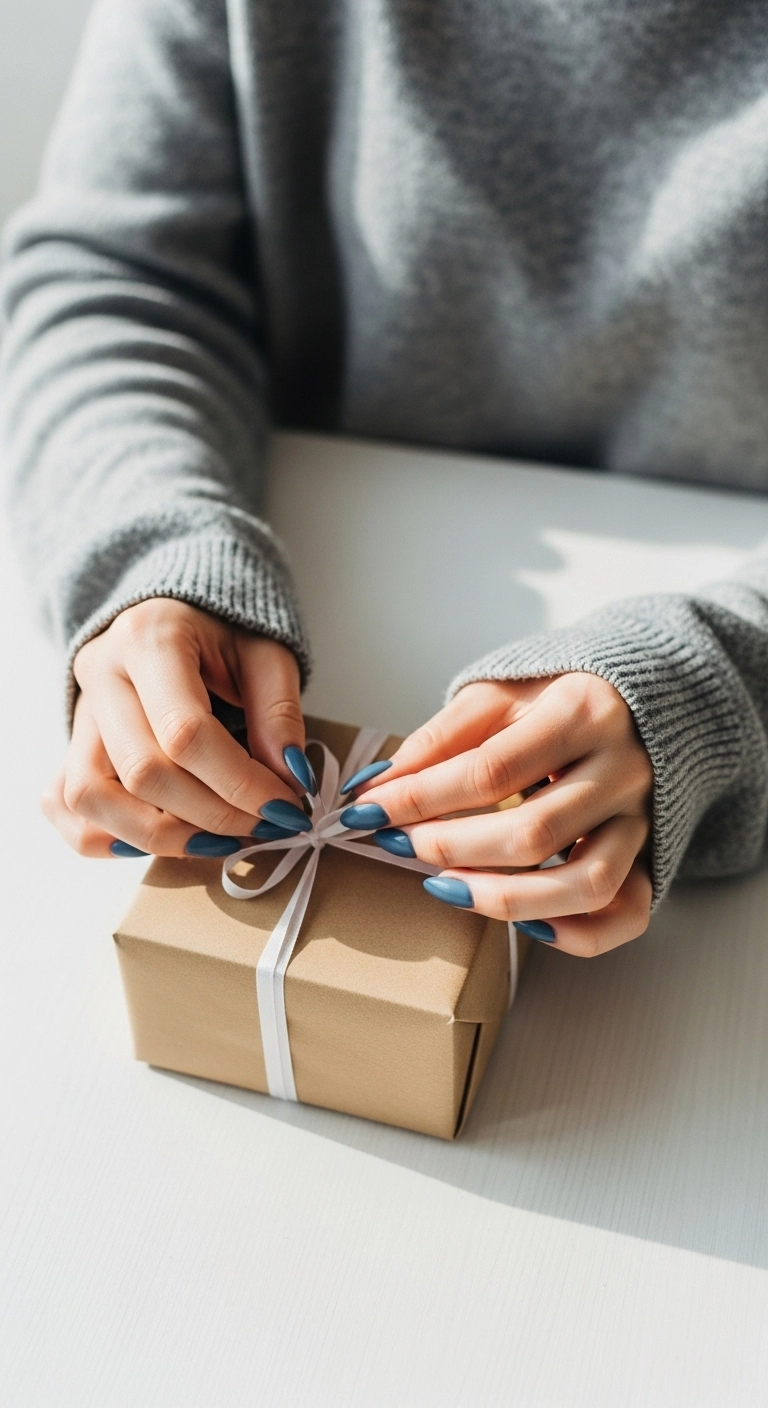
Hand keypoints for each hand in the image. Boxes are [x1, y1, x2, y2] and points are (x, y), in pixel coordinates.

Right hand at [43, 599, 313, 858]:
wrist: (178, 614)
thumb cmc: (225, 633)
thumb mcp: (268, 653)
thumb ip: (279, 712)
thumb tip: (289, 779)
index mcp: (149, 639)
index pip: (185, 732)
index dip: (240, 783)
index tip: (285, 807)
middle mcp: (101, 674)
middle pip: (141, 771)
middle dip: (211, 814)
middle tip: (264, 825)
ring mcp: (79, 711)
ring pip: (89, 796)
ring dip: (158, 836)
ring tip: (217, 840)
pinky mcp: (72, 743)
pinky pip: (65, 805)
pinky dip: (108, 836)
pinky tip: (165, 839)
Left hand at [344, 675, 652, 956]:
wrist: (641, 697)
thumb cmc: (558, 697)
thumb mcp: (498, 694)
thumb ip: (441, 738)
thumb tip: (378, 787)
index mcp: (582, 712)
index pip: (490, 771)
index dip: (419, 799)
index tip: (368, 812)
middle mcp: (623, 769)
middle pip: (533, 832)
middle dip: (450, 848)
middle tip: (400, 845)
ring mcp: (643, 819)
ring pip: (585, 884)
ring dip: (505, 900)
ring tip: (447, 888)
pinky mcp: (652, 855)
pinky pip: (627, 914)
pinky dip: (578, 934)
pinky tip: (527, 925)